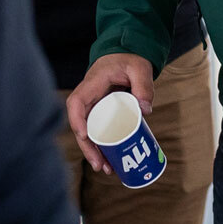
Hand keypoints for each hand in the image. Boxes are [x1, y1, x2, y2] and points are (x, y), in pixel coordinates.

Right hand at [66, 54, 154, 172]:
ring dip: (94, 152)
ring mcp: (94, 106)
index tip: (86, 136)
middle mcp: (89, 97)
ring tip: (106, 170)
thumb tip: (146, 110)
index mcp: (92, 83)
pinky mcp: (101, 112)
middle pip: (80, 125)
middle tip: (100, 165)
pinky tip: (110, 161)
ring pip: (88, 132)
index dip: (77, 120)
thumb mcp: (139, 67)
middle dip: (88, 147)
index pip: (76, 102)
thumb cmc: (129, 59)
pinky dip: (102, 147)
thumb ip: (144, 85)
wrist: (126, 54)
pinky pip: (98, 131)